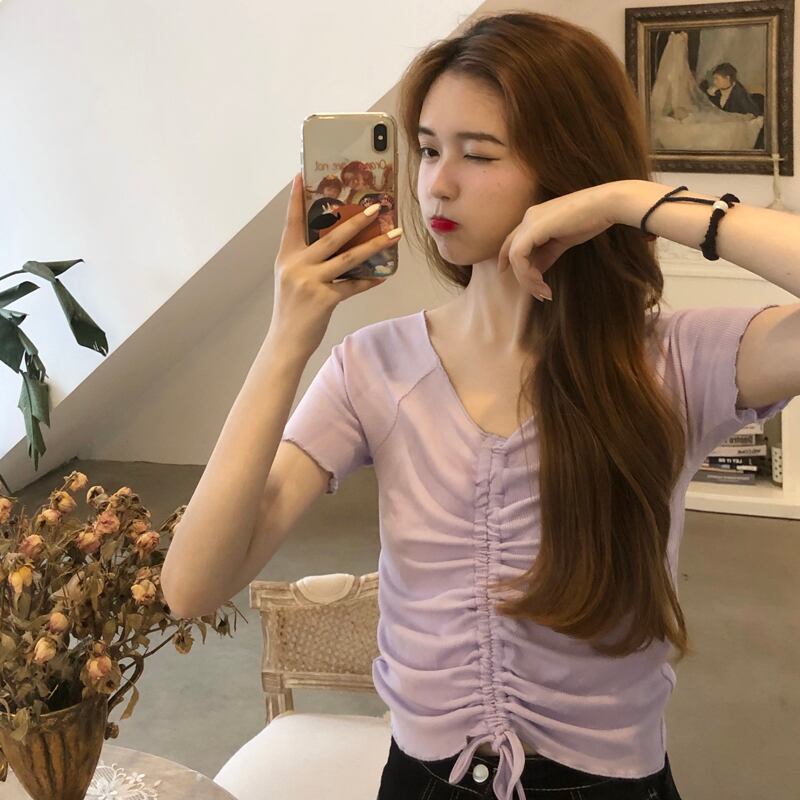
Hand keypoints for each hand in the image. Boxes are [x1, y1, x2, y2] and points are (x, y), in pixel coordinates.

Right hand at [270, 172, 401, 354]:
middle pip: (330, 235)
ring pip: (348, 257)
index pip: (292, 222)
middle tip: (376, 206)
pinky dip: (368, 281)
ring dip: (374, 244)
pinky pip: (352, 285)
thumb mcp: (291, 278)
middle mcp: (297, 265)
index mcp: (286, 256)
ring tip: (393, 234)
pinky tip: (383, 276)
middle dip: (355, 219)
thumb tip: (336, 244)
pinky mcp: (324, 299)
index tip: (301, 175)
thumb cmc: (291, 309)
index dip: (296, 199)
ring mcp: (310, 281)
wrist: (285, 341)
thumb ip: (307, 260)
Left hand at [497, 183, 617, 300]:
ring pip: (514, 257)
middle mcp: (529, 217)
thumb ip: (546, 255)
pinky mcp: (534, 227)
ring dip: (527, 280)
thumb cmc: (591, 220)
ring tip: (544, 293)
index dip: (505, 258)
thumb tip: (535, 272)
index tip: (504, 273)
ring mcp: (530, 221)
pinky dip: (528, 274)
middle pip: (511, 251)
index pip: (512, 240)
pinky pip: (519, 256)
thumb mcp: (563, 242)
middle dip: (522, 277)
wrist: (606, 205)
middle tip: (539, 295)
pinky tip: (542, 283)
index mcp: (535, 217)